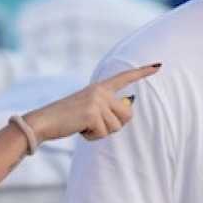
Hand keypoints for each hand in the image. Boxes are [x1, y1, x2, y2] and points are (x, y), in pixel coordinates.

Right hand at [26, 64, 161, 144]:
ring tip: (83, 125)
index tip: (159, 65)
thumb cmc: (66, 119)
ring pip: (115, 127)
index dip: (143, 72)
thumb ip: (107, 108)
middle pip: (128, 115)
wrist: (44, 121)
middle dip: (115, 126)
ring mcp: (97, 101)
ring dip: (101, 133)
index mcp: (100, 86)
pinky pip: (103, 134)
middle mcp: (101, 91)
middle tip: (95, 125)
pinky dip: (91, 137)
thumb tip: (128, 109)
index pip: (125, 77)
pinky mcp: (93, 114)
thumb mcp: (88, 109)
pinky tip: (79, 129)